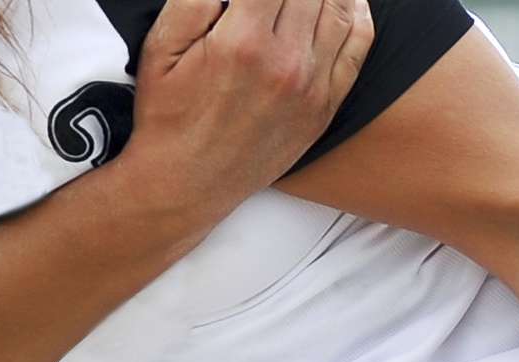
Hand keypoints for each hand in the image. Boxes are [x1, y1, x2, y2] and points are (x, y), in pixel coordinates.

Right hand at [119, 0, 373, 216]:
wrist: (185, 186)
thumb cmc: (168, 115)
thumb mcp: (161, 48)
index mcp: (243, 41)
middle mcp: (286, 61)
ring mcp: (312, 85)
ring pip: (339, 6)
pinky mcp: (325, 105)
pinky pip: (357, 44)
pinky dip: (355, 12)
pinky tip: (344, 0)